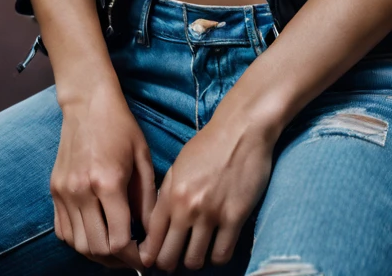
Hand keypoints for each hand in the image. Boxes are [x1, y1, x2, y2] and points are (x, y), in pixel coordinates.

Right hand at [50, 90, 155, 268]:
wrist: (87, 102)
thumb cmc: (120, 126)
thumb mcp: (143, 158)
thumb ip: (148, 199)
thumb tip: (150, 234)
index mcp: (108, 182)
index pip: (119, 239)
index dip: (134, 256)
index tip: (145, 257)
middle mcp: (82, 190)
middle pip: (97, 248)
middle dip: (117, 260)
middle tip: (132, 257)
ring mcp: (64, 191)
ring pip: (78, 244)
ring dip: (98, 254)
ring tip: (115, 249)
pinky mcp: (54, 190)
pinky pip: (63, 231)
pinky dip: (79, 241)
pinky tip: (95, 234)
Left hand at [139, 106, 274, 270]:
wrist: (241, 129)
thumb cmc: (209, 144)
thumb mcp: (179, 165)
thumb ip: (166, 195)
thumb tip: (157, 225)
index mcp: (171, 193)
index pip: (152, 240)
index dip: (150, 256)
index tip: (153, 259)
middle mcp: (188, 207)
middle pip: (169, 257)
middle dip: (169, 263)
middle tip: (175, 259)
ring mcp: (212, 214)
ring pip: (195, 261)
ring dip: (194, 260)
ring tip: (197, 251)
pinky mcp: (235, 217)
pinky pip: (222, 254)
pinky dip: (217, 257)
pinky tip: (217, 247)